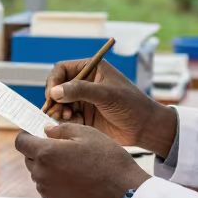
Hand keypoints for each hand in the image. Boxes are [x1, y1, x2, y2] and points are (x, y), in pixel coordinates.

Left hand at [16, 123, 150, 197]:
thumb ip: (61, 129)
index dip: (27, 135)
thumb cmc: (108, 161)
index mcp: (46, 154)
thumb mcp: (87, 134)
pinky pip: (50, 189)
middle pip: (30, 159)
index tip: (37, 133)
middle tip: (63, 147)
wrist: (124, 194)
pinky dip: (58, 183)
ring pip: (40, 175)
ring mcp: (48, 193)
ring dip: (50, 167)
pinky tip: (78, 180)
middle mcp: (42, 175)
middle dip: (41, 151)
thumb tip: (46, 130)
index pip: (21, 142)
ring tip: (75, 165)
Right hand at [45, 60, 177, 156]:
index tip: (51, 94)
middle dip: (54, 99)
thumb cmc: (131, 104)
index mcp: (91, 69)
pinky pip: (66, 118)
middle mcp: (84, 84)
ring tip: (67, 117)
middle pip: (57, 88)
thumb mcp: (106, 94)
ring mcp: (83, 101)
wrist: (145, 128)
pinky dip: (65, 121)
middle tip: (58, 110)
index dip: (54, 81)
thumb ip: (80, 90)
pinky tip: (74, 124)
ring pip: (59, 104)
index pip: (62, 69)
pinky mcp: (84, 117)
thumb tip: (55, 91)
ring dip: (58, 111)